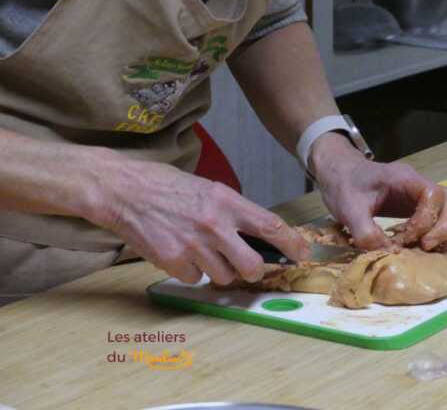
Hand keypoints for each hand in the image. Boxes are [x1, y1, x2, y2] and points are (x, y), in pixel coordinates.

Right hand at [91, 154, 310, 284]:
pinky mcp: (173, 261)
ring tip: (199, 250)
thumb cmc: (165, 185)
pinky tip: (179, 253)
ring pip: (223, 276)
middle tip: (246, 266)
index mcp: (226, 201)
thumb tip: (255, 235)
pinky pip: (195, 279)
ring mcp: (193, 245)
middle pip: (252, 265)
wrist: (124, 190)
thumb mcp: (207, 189)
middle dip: (253, 271)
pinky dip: (190, 272)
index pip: (271, 226)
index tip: (302, 254)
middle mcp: (214, 224)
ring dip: (217, 270)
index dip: (292, 244)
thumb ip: (232, 212)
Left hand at [309, 133, 446, 250]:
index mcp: (404, 178)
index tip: (406, 237)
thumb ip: (366, 232)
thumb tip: (390, 254)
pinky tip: (425, 245)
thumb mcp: (348, 210)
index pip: (434, 195)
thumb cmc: (344, 186)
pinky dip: (445, 232)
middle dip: (445, 228)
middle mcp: (420, 184)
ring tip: (427, 248)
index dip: (426, 220)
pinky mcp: (421, 204)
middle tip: (424, 247)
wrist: (339, 174)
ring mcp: (423, 194)